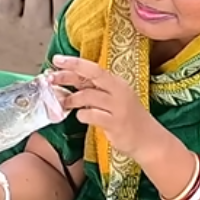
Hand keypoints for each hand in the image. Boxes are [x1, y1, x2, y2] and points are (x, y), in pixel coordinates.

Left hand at [48, 55, 163, 160]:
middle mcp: (118, 91)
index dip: (74, 62)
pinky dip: (82, 115)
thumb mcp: (111, 99)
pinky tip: (82, 117)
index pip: (93, 68)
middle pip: (91, 75)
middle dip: (68, 74)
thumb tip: (65, 80)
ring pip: (88, 96)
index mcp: (116, 83)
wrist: (148, 140)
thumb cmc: (126, 118)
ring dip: (71, 99)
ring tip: (64, 104)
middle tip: (50, 78)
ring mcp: (118, 107)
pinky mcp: (116, 123)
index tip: (56, 59)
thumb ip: (91, 89)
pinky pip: (92, 115)